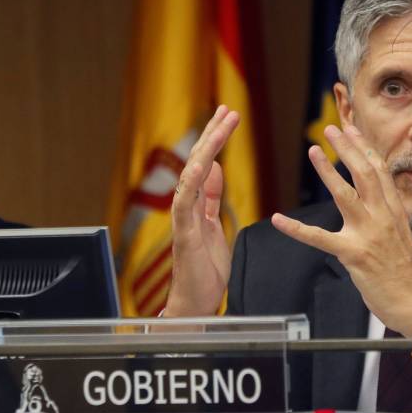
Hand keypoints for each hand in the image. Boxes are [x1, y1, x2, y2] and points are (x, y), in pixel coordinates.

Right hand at [163, 105, 239, 316]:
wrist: (196, 302)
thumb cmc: (205, 269)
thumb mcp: (214, 225)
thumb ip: (211, 198)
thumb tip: (215, 169)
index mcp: (197, 203)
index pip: (206, 162)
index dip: (215, 139)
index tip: (227, 117)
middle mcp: (187, 205)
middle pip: (198, 161)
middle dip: (212, 134)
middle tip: (226, 110)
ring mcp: (183, 217)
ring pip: (192, 173)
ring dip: (207, 148)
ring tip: (221, 125)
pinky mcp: (184, 233)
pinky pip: (185, 201)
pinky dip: (192, 180)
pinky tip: (204, 161)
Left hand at [271, 124, 411, 337]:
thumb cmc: (407, 275)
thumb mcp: (403, 238)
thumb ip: (388, 219)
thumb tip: (377, 204)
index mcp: (395, 213)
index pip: (380, 172)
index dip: (365, 148)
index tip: (353, 130)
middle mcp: (384, 217)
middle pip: (365, 174)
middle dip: (348, 149)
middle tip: (332, 129)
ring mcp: (369, 234)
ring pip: (345, 195)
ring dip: (327, 172)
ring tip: (313, 152)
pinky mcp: (354, 254)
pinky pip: (319, 238)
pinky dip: (296, 229)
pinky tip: (278, 220)